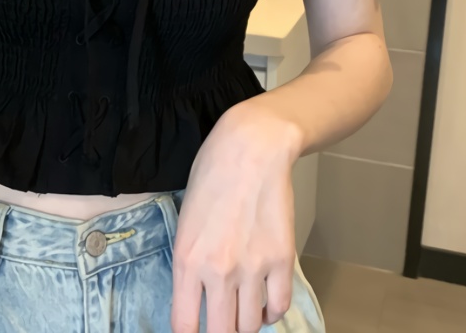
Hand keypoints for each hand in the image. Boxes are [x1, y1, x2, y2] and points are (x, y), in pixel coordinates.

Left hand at [170, 99, 302, 332]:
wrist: (250, 150)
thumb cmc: (210, 175)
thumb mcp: (185, 220)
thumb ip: (190, 261)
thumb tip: (198, 296)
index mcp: (187, 259)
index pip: (184, 326)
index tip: (193, 330)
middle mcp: (219, 271)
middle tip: (220, 319)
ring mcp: (253, 268)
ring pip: (250, 325)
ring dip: (244, 321)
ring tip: (241, 307)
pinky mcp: (282, 260)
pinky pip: (279, 307)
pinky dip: (271, 311)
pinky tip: (263, 300)